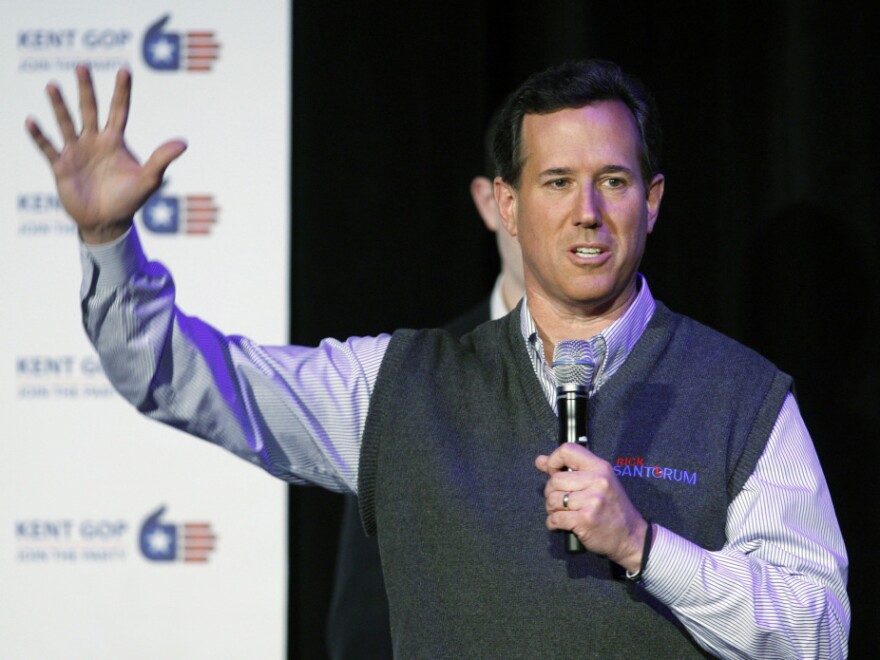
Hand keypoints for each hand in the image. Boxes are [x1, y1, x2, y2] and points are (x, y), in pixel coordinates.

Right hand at [25, 64, 186, 243]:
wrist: (107, 221)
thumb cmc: (129, 199)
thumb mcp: (148, 179)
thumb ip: (162, 159)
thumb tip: (184, 143)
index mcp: (115, 141)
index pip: (119, 111)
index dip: (122, 92)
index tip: (124, 70)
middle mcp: (94, 141)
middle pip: (89, 110)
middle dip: (86, 89)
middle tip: (82, 66)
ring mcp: (76, 152)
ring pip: (66, 123)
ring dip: (59, 106)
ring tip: (53, 86)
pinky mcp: (61, 166)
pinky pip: (48, 147)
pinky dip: (39, 136)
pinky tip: (31, 121)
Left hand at [535, 443, 648, 572]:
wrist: (631, 537)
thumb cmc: (612, 508)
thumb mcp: (597, 482)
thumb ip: (569, 470)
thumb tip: (540, 460)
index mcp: (600, 467)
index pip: (567, 450)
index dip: (553, 461)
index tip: (553, 472)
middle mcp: (597, 481)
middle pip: (555, 480)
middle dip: (551, 492)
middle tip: (560, 501)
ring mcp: (592, 501)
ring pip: (553, 500)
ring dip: (552, 509)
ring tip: (562, 513)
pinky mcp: (585, 520)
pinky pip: (555, 518)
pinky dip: (552, 523)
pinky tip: (560, 525)